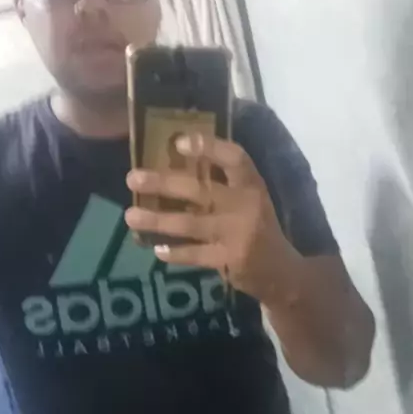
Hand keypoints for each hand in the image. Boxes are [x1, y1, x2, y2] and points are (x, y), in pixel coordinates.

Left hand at [125, 134, 292, 303]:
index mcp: (252, 185)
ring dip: (157, 220)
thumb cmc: (258, 227)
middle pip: (201, 190)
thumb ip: (223, 183)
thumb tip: (175, 163)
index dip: (209, 147)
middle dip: (164, 182)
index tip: (179, 142)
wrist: (282, 272)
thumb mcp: (250, 199)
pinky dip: (175, 252)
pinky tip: (157, 250)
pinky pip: (196, 254)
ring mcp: (238, 234)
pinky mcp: (230, 260)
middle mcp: (246, 206)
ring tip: (130, 217)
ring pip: (190, 223)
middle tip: (132, 178)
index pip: (235, 158)